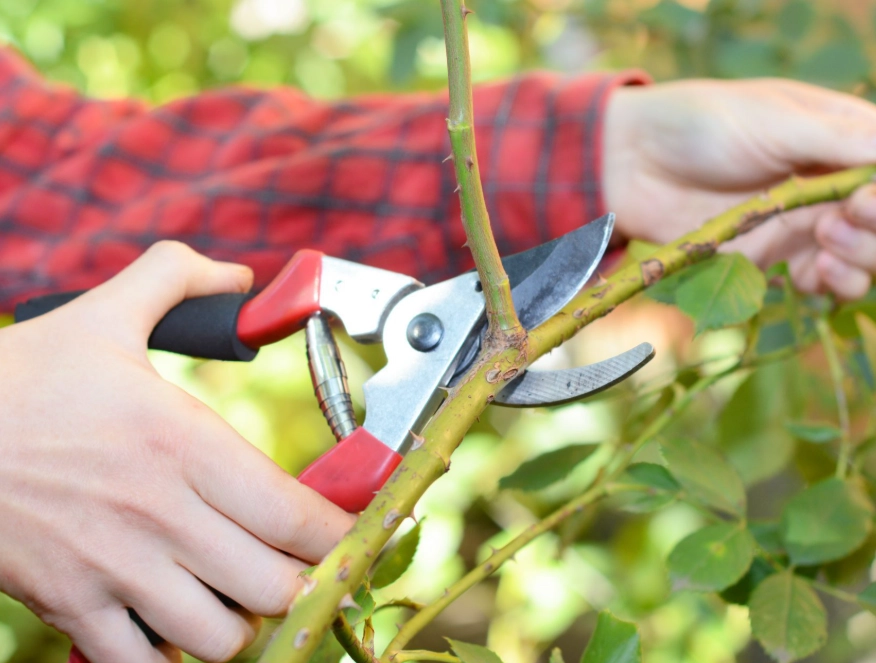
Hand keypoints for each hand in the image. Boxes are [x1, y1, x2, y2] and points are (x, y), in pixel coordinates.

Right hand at [0, 242, 354, 662]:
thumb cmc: (19, 378)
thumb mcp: (103, 315)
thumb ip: (176, 278)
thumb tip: (237, 274)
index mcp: (182, 442)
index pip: (294, 514)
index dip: (340, 533)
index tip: (352, 531)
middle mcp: (159, 512)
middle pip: (273, 585)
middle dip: (299, 580)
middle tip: (295, 559)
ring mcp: (113, 568)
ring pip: (220, 638)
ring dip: (243, 622)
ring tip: (240, 592)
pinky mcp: (69, 605)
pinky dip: (173, 657)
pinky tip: (177, 623)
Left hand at [603, 78, 875, 299]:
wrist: (632, 164)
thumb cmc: (701, 125)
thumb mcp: (776, 120)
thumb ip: (838, 140)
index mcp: (842, 137)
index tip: (864, 201)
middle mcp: (832, 182)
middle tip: (840, 220)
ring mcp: (805, 222)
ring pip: (864, 257)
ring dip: (861, 260)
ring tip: (825, 242)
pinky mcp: (773, 257)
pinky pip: (822, 281)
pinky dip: (832, 283)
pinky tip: (815, 273)